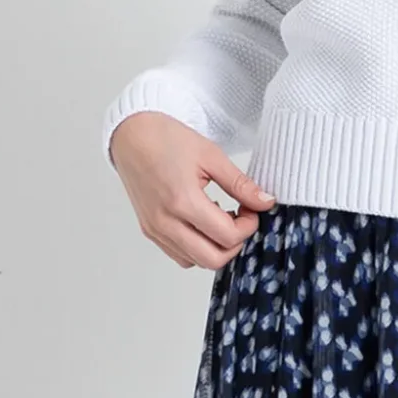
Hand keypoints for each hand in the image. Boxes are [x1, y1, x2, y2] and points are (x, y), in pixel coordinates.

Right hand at [109, 110, 277, 269]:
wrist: (131, 135)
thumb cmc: (166, 139)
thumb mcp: (211, 156)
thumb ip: (240, 184)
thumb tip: (265, 202)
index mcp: (183, 201)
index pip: (227, 236)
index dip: (248, 226)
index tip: (251, 210)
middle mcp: (166, 222)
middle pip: (212, 259)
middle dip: (235, 243)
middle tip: (240, 220)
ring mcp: (155, 230)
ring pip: (195, 262)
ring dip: (215, 247)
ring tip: (220, 218)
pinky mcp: (150, 231)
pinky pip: (179, 255)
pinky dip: (197, 248)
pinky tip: (202, 223)